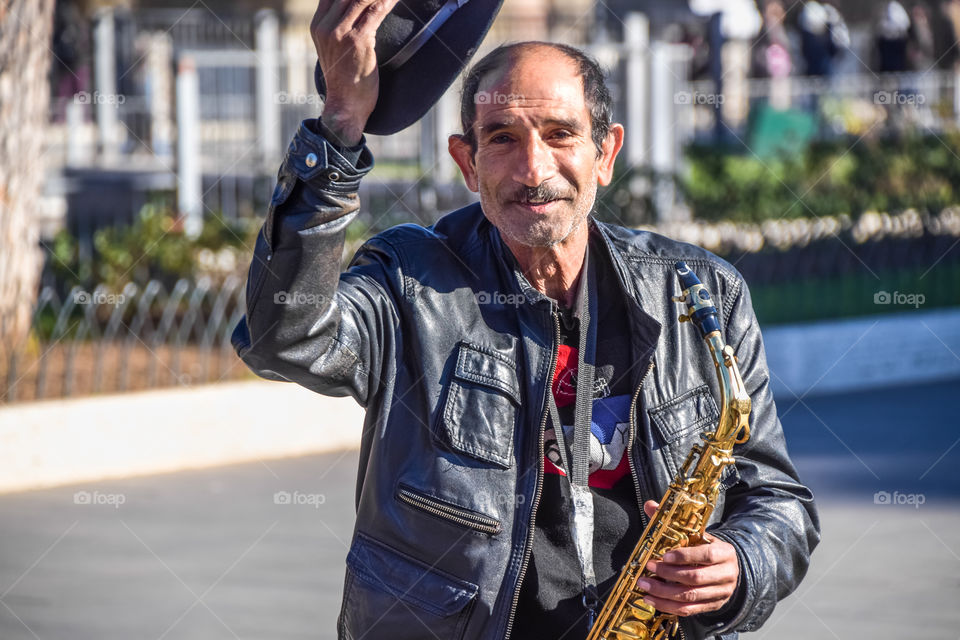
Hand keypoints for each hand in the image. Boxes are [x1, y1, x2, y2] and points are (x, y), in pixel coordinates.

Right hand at [310, 0, 398, 144]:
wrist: (346, 104)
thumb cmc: (345, 79)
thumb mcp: (333, 49)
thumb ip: (338, 28)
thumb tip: (355, 9)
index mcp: (317, 26)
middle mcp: (326, 27)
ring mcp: (340, 33)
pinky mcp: (358, 40)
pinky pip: (376, 12)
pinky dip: (388, 3)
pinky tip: (395, 0)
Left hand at [636, 500, 739, 616]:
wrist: (727, 569)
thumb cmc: (707, 549)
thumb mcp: (697, 535)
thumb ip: (673, 521)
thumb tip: (650, 505)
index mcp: (724, 552)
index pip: (706, 554)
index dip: (684, 556)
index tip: (664, 555)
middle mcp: (726, 574)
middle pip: (696, 578)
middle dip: (668, 574)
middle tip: (648, 568)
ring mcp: (720, 593)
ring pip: (690, 596)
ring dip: (664, 593)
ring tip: (645, 585)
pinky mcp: (712, 606)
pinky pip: (689, 610)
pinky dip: (668, 606)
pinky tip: (652, 600)